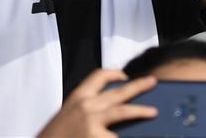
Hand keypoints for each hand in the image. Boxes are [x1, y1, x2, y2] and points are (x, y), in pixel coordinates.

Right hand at [38, 69, 157, 137]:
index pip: (98, 76)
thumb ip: (84, 109)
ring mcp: (92, 121)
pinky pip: (118, 136)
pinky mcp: (96, 137)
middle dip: (138, 85)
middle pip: (118, 91)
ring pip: (123, 111)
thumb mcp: (66, 116)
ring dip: (141, 110)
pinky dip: (127, 135)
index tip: (125, 76)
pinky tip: (137, 136)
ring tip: (153, 111)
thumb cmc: (52, 137)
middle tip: (152, 81)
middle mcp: (86, 105)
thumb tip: (104, 110)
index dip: (114, 73)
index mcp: (77, 97)